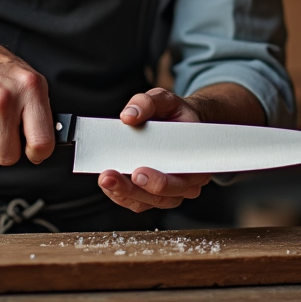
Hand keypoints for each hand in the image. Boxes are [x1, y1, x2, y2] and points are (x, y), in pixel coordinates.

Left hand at [97, 88, 211, 212]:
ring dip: (123, 193)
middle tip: (110, 177)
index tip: (138, 173)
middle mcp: (187, 181)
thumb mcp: (165, 99)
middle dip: (133, 189)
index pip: (182, 180)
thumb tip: (129, 115)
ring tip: (105, 180)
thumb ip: (148, 103)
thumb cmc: (175, 113)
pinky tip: (109, 184)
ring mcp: (171, 191)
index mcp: (196, 161)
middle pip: (162, 196)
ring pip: (147, 202)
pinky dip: (121, 195)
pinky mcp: (154, 193)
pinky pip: (138, 201)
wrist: (180, 122)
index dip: (160, 182)